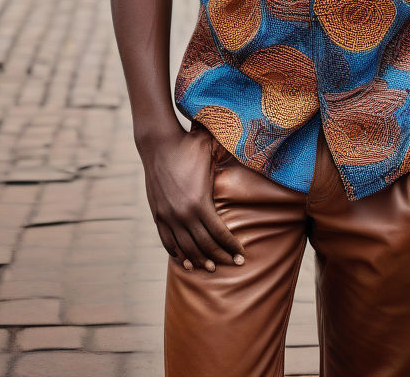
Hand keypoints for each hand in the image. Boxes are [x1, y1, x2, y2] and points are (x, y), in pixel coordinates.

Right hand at [139, 127, 244, 272]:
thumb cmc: (189, 144)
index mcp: (200, 202)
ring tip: (210, 267)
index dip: (232, 246)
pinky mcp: (157, 214)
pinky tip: (184, 260)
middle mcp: (183, 214)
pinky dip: (176, 252)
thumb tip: (252, 149)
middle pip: (205, 245)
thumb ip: (230, 157)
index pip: (220, 233)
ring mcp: (168, 216)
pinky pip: (167, 240)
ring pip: (185, 247)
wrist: (158, 142)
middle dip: (220, 257)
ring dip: (199, 259)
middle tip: (231, 264)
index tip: (242, 256)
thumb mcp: (212, 152)